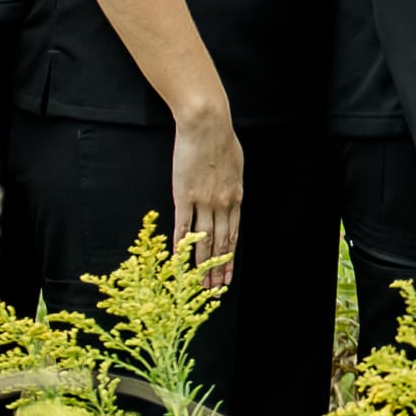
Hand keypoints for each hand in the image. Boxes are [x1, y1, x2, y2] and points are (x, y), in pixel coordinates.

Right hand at [172, 105, 244, 285]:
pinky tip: (178, 258)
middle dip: (216, 269)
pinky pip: (182, 224)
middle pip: (219, 243)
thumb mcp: (237, 166)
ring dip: (199, 264)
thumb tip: (233, 197)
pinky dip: (180, 243)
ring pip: (202, 240)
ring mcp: (203, 201)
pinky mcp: (184, 195)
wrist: (207, 125)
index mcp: (236, 197)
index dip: (230, 258)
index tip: (228, 276)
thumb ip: (234, 186)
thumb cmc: (222, 140)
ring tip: (197, 282)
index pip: (234, 235)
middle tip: (213, 289)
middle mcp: (222, 203)